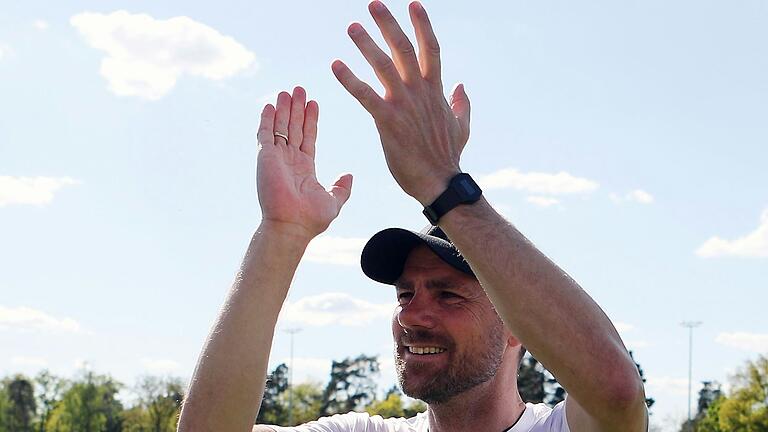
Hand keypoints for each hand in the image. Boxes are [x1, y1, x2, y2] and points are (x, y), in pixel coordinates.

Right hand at [256, 87, 352, 239]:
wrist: (292, 225)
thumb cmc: (311, 219)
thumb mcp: (333, 201)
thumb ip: (341, 188)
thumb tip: (348, 175)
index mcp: (304, 168)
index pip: (308, 137)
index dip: (310, 120)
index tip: (314, 103)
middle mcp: (289, 161)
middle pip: (294, 128)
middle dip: (297, 108)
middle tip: (300, 89)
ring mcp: (276, 159)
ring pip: (280, 127)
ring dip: (284, 109)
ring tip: (288, 91)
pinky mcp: (266, 158)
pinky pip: (265, 135)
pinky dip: (267, 120)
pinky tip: (270, 106)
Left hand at [332, 1, 470, 204]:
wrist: (439, 182)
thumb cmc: (447, 157)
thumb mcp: (461, 126)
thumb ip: (461, 104)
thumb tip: (461, 86)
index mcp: (436, 91)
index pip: (430, 49)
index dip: (423, 25)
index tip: (414, 4)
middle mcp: (419, 92)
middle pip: (405, 49)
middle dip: (389, 24)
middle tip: (374, 4)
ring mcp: (403, 105)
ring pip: (384, 66)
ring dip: (366, 44)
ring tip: (352, 26)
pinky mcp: (387, 121)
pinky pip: (365, 95)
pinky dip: (349, 79)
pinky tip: (335, 65)